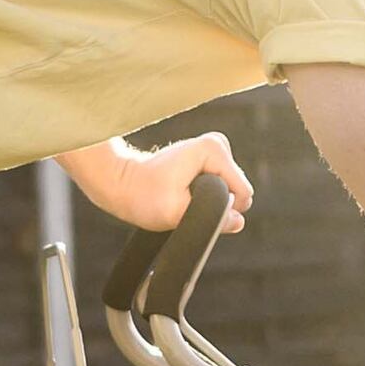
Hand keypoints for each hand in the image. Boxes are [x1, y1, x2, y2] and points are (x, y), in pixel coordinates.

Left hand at [70, 132, 249, 235]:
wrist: (122, 184)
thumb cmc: (143, 195)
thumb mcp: (176, 214)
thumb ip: (212, 219)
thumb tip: (238, 221)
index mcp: (213, 150)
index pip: (242, 192)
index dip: (222, 210)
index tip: (192, 205)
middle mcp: (217, 144)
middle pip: (237, 191)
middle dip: (215, 204)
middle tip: (184, 203)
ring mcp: (214, 150)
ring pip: (230, 191)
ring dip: (208, 202)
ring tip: (182, 198)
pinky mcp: (210, 159)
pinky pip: (222, 188)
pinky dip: (205, 196)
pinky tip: (185, 193)